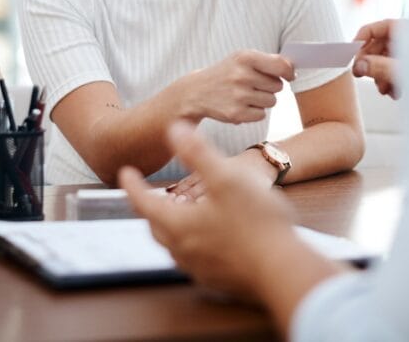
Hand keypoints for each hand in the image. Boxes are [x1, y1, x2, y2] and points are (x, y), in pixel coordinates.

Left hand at [120, 122, 297, 300]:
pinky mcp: (216, 278)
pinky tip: (204, 237)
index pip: (143, 202)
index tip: (125, 172)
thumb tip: (174, 129)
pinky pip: (192, 257)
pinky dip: (189, 241)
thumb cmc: (256, 221)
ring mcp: (199, 268)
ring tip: (174, 213)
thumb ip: (197, 153)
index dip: (132, 185)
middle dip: (148, 207)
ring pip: (173, 244)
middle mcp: (182, 250)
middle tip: (146, 194)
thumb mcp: (226, 177)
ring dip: (168, 225)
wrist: (283, 269)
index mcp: (178, 224)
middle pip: (155, 225)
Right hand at [181, 50, 294, 123]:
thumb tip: (292, 69)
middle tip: (254, 84)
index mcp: (245, 57)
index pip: (281, 66)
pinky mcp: (236, 114)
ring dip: (263, 100)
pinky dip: (254, 112)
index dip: (289, 72)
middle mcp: (242, 75)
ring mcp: (238, 96)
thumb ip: (268, 61)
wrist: (196, 92)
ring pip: (271, 101)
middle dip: (270, 86)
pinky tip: (241, 105)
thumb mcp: (241, 59)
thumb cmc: (226, 73)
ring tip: (246, 94)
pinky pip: (261, 115)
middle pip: (278, 86)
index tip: (289, 75)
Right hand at [352, 19, 399, 98]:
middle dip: (371, 64)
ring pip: (387, 58)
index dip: (361, 41)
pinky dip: (392, 78)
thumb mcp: (403, 71)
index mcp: (407, 30)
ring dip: (381, 75)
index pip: (376, 28)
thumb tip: (359, 65)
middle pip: (380, 45)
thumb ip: (379, 67)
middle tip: (362, 74)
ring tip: (385, 89)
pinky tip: (395, 92)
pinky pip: (398, 67)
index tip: (351, 54)